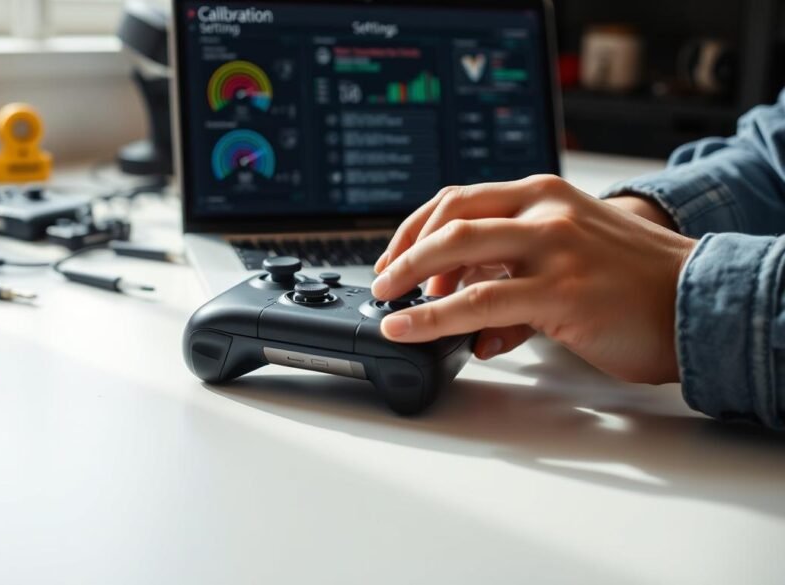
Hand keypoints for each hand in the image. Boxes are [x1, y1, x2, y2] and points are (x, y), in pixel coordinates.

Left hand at [372, 175, 697, 383]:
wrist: (698, 300)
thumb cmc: (634, 282)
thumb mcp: (569, 257)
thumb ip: (516, 277)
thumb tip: (472, 324)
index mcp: (542, 194)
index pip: (459, 198)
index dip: (416, 229)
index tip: (393, 257)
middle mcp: (543, 211)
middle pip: (449, 219)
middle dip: (403, 253)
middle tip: (383, 282)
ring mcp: (552, 247)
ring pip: (457, 255)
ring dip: (409, 281)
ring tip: (388, 307)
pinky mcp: (560, 290)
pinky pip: (480, 302)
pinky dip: (434, 316)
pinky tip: (411, 329)